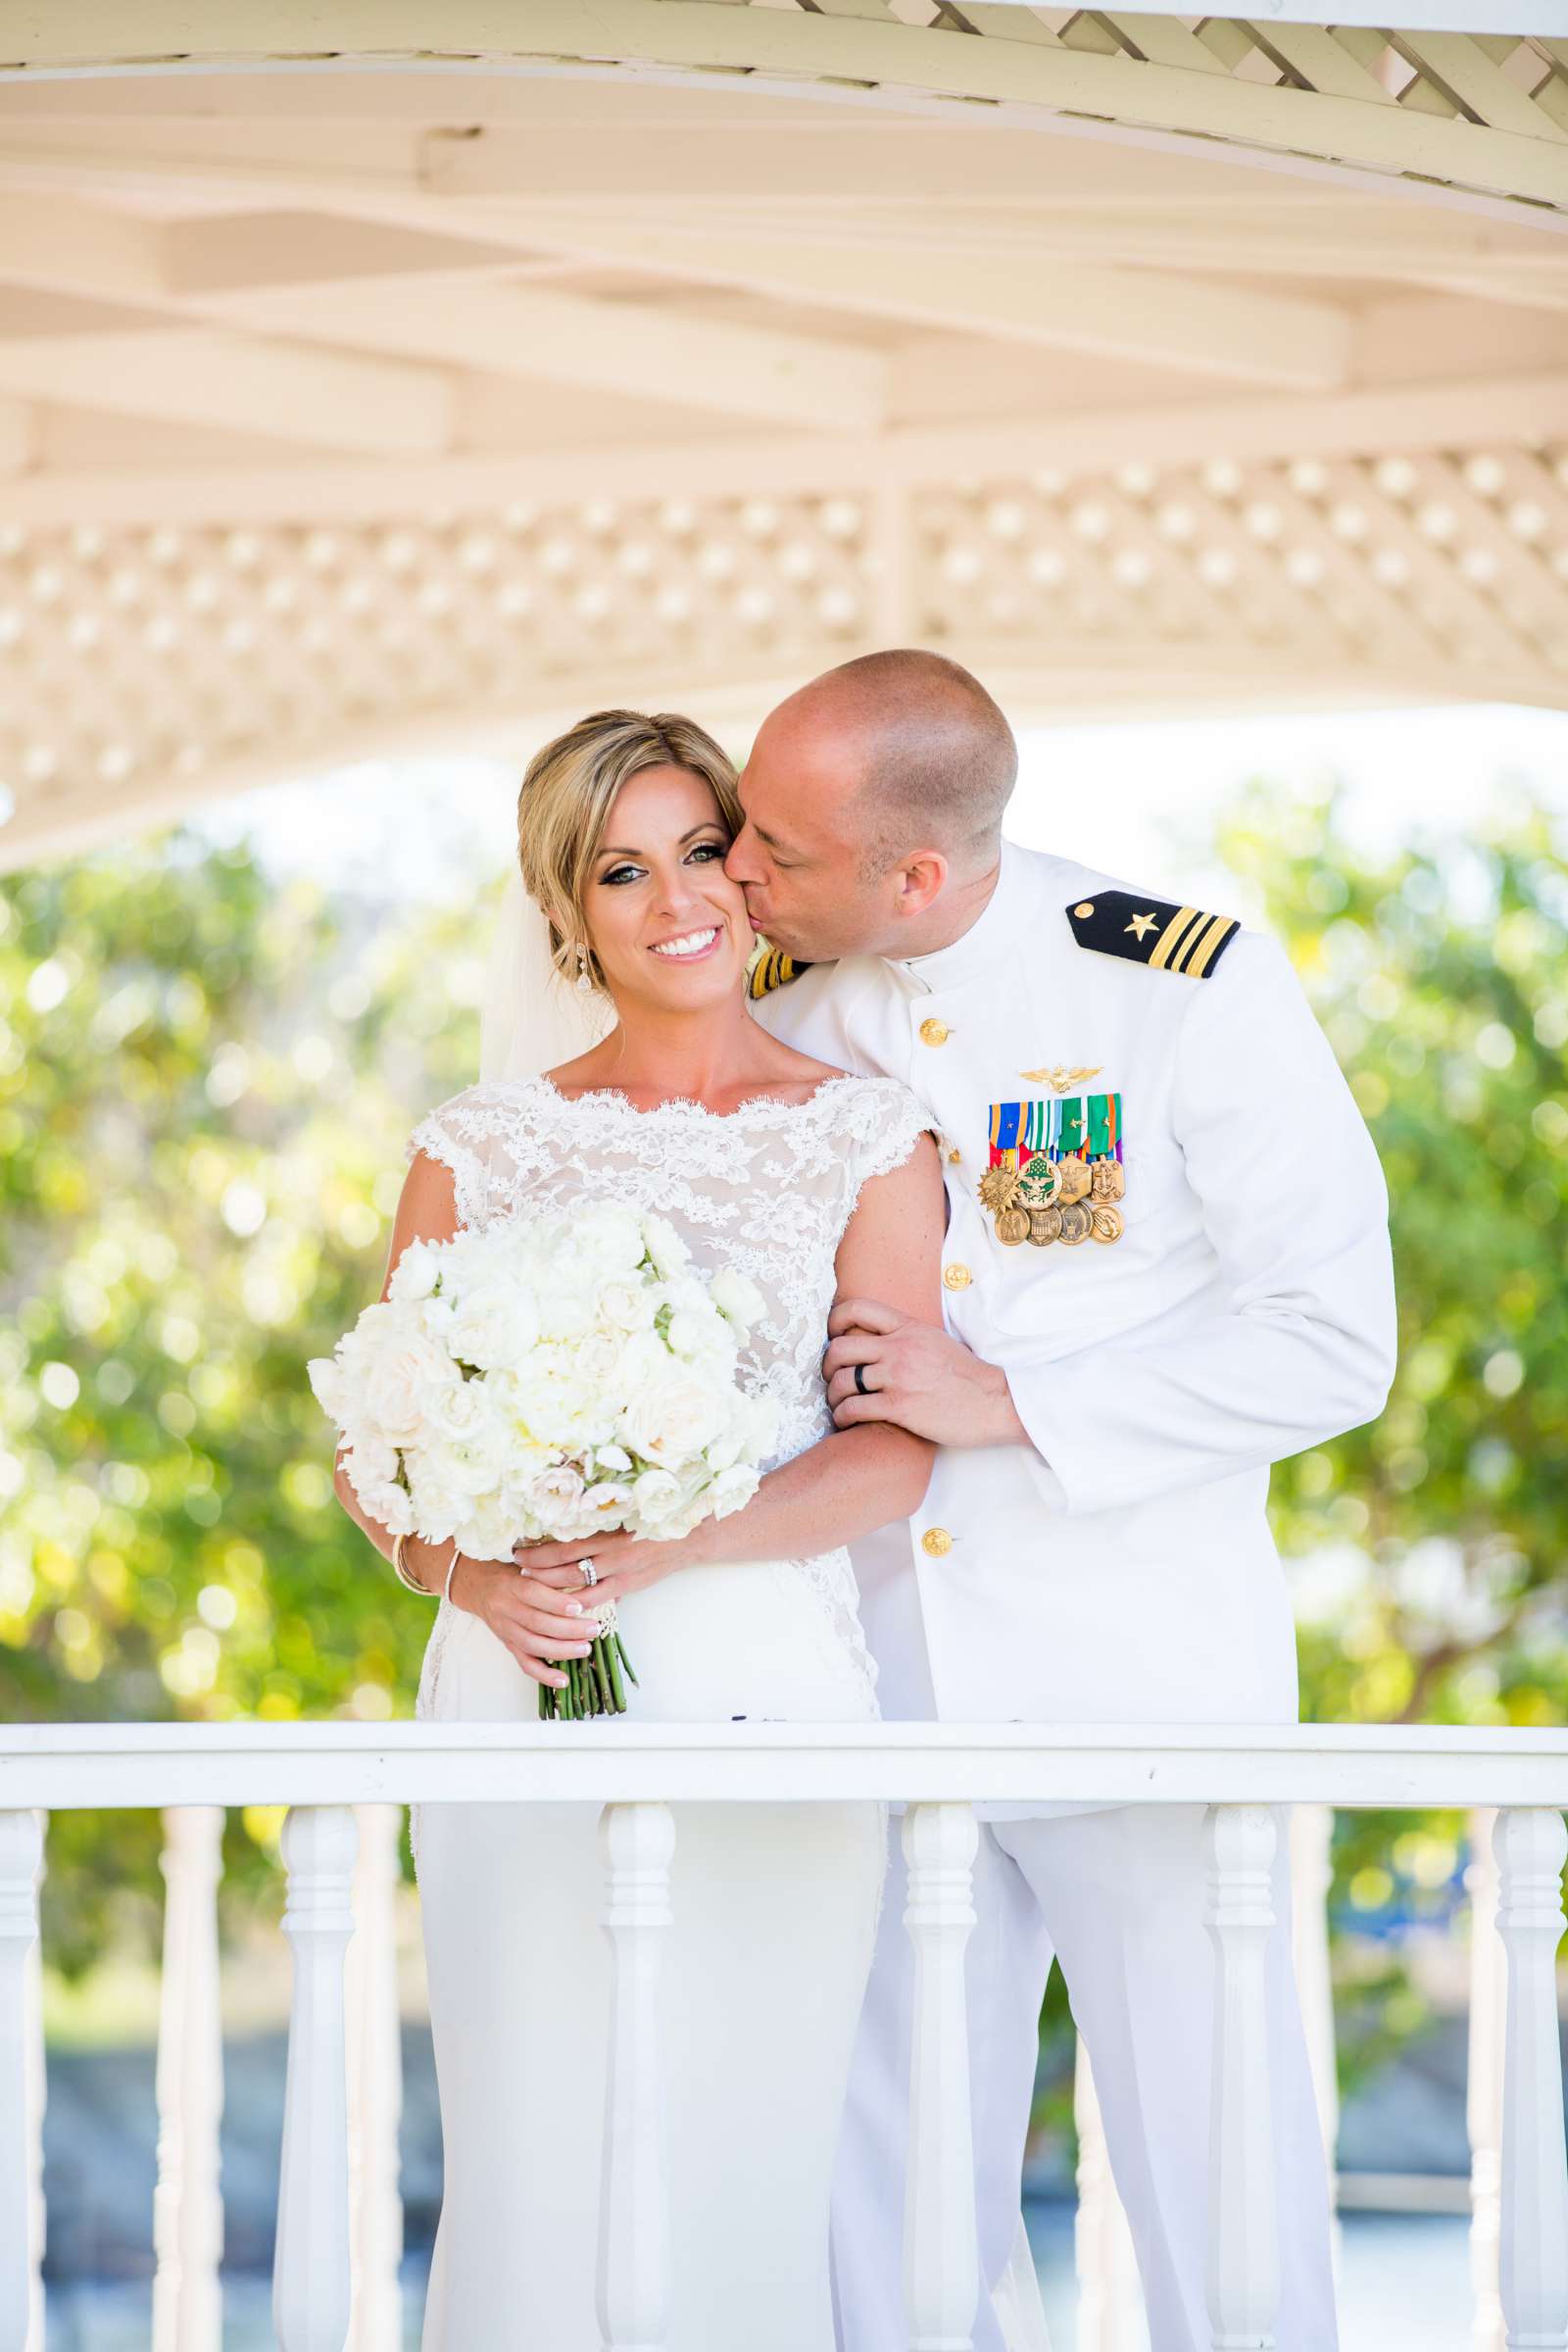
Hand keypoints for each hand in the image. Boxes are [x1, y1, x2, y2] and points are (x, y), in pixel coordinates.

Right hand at [450, 1551, 605, 1691]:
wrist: (478, 1587)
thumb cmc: (510, 1575)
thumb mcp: (527, 1566)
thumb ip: (550, 1575)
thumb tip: (586, 1582)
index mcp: (511, 1585)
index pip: (533, 1594)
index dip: (556, 1603)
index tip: (580, 1607)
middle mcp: (506, 1608)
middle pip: (536, 1623)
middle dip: (568, 1629)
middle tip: (593, 1629)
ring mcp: (506, 1630)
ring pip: (532, 1645)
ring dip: (561, 1650)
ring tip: (585, 1649)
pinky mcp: (508, 1645)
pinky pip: (525, 1663)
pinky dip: (544, 1675)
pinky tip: (563, 1680)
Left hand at [512, 1524, 714, 1613]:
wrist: (688, 1536)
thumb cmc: (652, 1521)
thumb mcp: (623, 1516)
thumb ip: (597, 1523)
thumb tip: (565, 1522)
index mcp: (606, 1532)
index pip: (563, 1545)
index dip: (538, 1551)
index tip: (518, 1550)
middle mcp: (610, 1554)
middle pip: (564, 1568)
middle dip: (537, 1571)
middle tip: (517, 1570)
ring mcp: (619, 1573)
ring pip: (576, 1588)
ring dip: (551, 1590)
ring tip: (532, 1589)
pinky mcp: (627, 1587)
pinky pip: (596, 1601)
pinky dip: (576, 1605)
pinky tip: (561, 1606)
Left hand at [823, 1297, 1028, 1448]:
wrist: (995, 1403)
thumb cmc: (967, 1377)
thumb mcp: (936, 1341)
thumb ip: (907, 1336)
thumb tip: (880, 1339)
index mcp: (909, 1327)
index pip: (858, 1308)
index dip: (834, 1321)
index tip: (831, 1337)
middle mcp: (899, 1347)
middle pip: (839, 1348)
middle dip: (826, 1366)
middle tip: (830, 1379)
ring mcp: (898, 1376)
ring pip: (842, 1380)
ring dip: (833, 1396)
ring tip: (838, 1405)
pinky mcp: (900, 1406)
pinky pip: (853, 1408)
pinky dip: (842, 1417)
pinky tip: (846, 1422)